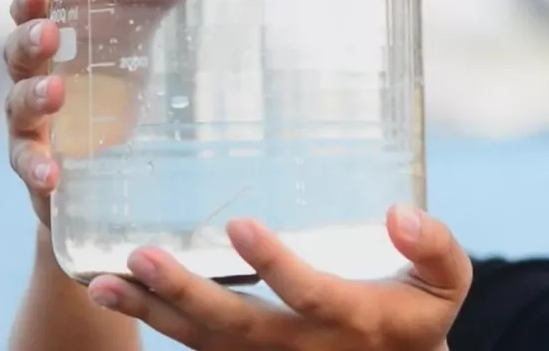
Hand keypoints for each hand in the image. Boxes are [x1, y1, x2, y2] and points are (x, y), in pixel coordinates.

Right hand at [3, 0, 218, 226]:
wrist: (116, 176)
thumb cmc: (126, 94)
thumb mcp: (156, 47)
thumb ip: (174, 3)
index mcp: (62, 47)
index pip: (33, 15)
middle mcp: (38, 81)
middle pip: (17, 55)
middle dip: (29, 41)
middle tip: (48, 33)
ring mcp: (36, 126)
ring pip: (18, 107)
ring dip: (33, 97)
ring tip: (55, 91)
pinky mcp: (43, 167)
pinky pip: (29, 164)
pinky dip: (36, 166)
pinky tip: (51, 171)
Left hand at [86, 205, 471, 350]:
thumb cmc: (419, 312)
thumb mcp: (449, 279)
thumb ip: (435, 245)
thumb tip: (399, 212)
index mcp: (356, 320)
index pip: (311, 296)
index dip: (276, 265)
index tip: (240, 224)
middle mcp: (306, 347)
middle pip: (239, 327)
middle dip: (188, 293)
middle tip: (142, 256)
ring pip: (205, 343)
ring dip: (151, 314)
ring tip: (99, 285)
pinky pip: (199, 347)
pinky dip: (156, 322)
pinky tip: (116, 294)